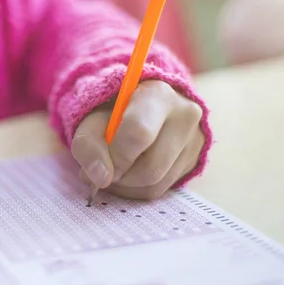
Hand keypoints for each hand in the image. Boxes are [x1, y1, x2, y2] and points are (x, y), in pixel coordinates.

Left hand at [72, 80, 203, 199]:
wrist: (140, 107)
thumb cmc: (114, 112)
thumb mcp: (92, 119)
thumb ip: (88, 144)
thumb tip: (101, 179)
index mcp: (158, 95)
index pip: (139, 133)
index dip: (116, 157)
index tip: (102, 165)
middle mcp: (185, 115)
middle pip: (150, 167)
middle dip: (119, 177)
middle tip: (103, 171)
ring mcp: (194, 140)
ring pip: (155, 183)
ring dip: (125, 186)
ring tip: (113, 171)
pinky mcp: (194, 160)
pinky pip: (161, 189)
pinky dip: (137, 189)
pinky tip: (127, 174)